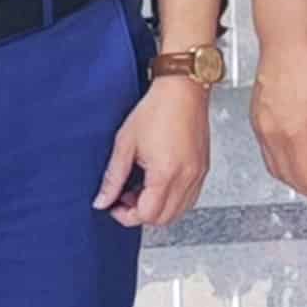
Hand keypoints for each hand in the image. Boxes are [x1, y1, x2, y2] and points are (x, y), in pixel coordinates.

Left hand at [97, 75, 211, 226]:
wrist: (184, 88)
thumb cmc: (158, 108)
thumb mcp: (125, 143)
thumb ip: (113, 177)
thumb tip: (102, 200)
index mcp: (165, 173)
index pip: (146, 215)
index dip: (126, 215)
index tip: (114, 205)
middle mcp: (186, 178)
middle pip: (164, 219)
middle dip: (141, 214)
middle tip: (125, 198)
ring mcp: (198, 174)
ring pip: (179, 212)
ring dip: (158, 208)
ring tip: (141, 189)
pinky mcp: (203, 168)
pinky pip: (189, 198)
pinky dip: (173, 199)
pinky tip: (159, 183)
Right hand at [253, 30, 306, 207]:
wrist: (288, 38)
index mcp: (293, 133)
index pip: (306, 177)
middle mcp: (272, 133)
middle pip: (286, 176)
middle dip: (305, 188)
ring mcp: (260, 125)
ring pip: (273, 165)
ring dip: (291, 177)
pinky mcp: (256, 116)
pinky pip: (266, 150)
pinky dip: (280, 161)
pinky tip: (292, 156)